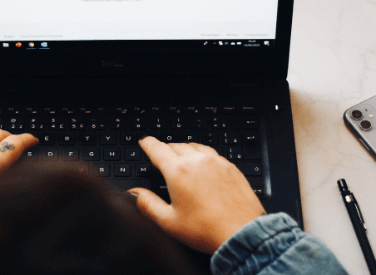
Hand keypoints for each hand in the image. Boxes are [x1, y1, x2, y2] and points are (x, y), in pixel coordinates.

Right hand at [129, 137, 265, 253]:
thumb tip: (133, 194)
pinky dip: (202, 155)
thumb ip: (147, 204)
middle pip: (175, 145)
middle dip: (165, 148)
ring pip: (195, 146)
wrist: (242, 233)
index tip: (145, 142)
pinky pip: (212, 153)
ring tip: (180, 158)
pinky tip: (203, 165)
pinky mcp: (231, 168)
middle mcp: (197, 161)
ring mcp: (216, 162)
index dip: (148, 143)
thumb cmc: (207, 230)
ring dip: (184, 149)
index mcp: (178, 171)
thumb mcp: (168, 221)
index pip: (157, 149)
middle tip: (160, 155)